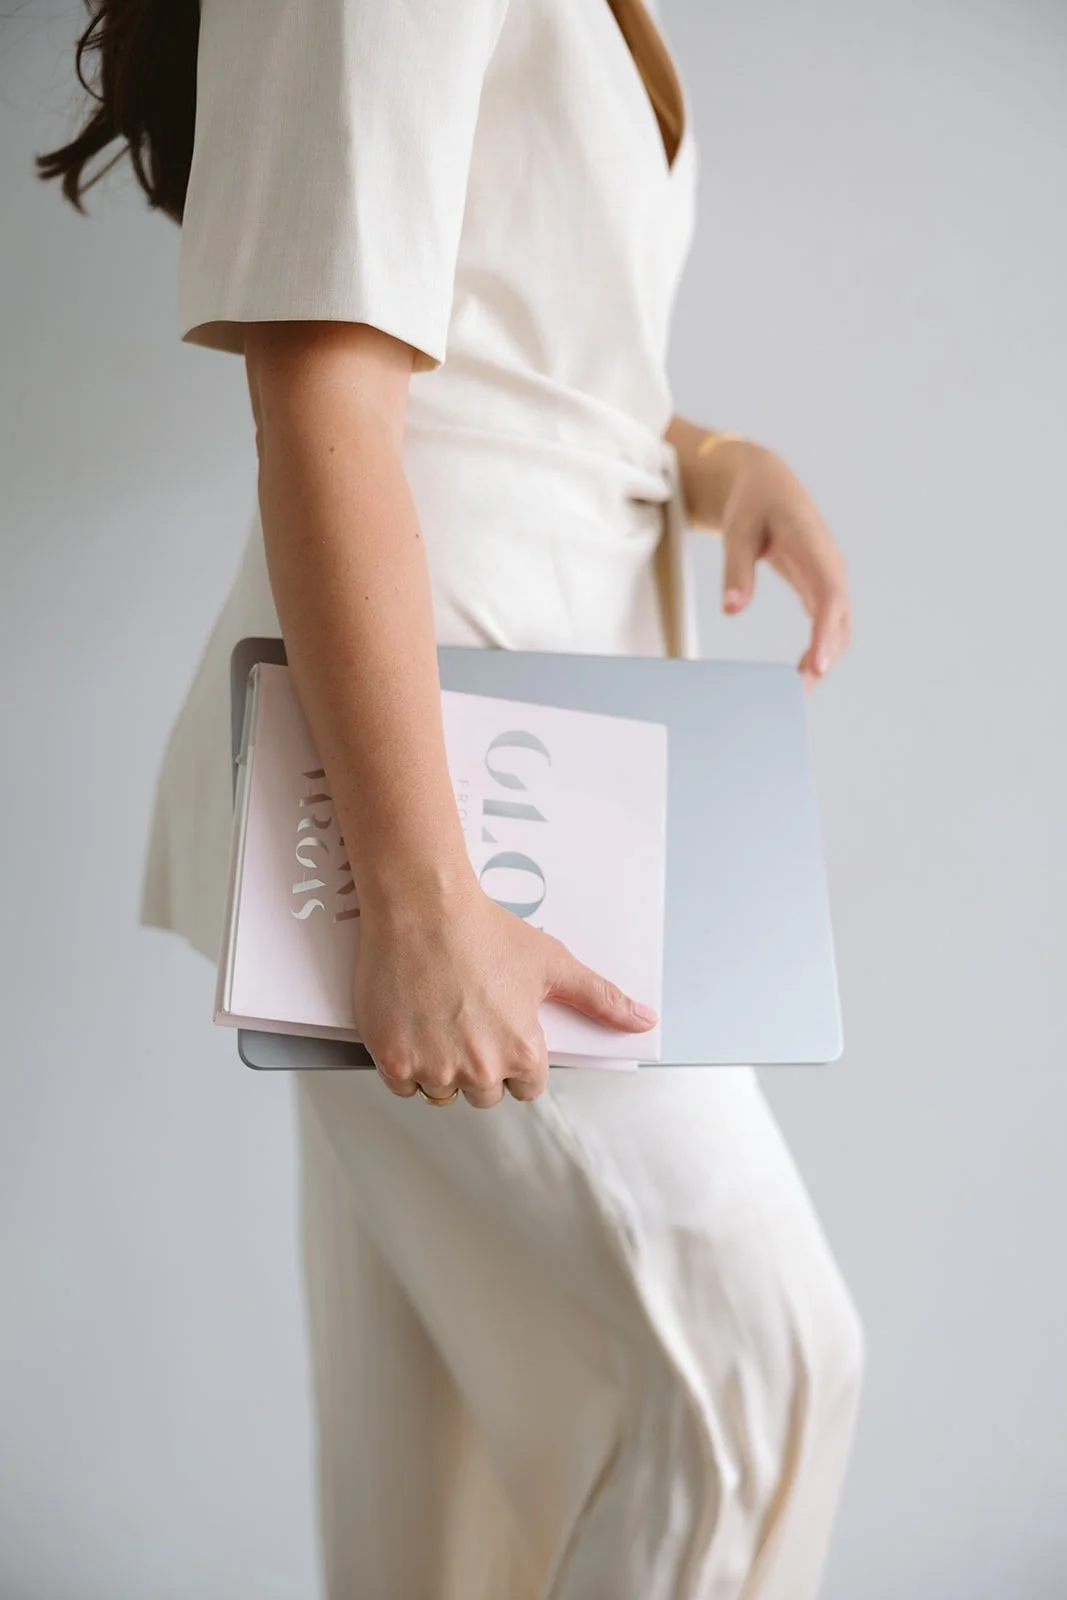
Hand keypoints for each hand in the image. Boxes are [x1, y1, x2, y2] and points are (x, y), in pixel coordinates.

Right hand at [354, 877, 658, 1108]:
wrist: (423, 907)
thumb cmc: (484, 931)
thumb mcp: (553, 963)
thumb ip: (601, 999)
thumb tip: (644, 1021)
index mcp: (522, 1052)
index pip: (526, 1087)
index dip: (515, 1058)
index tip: (500, 1029)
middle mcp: (479, 1069)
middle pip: (484, 1094)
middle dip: (478, 1065)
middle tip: (467, 1020)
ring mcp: (433, 1066)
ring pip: (441, 1092)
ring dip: (440, 1067)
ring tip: (440, 1020)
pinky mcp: (393, 1059)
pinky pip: (403, 1085)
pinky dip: (405, 1062)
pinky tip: (414, 1024)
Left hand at [693, 438, 850, 687]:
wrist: (766, 484)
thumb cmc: (752, 503)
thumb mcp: (737, 531)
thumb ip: (736, 570)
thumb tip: (732, 609)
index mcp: (814, 546)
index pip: (829, 596)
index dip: (824, 634)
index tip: (815, 666)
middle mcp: (829, 564)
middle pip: (839, 619)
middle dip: (824, 657)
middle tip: (798, 691)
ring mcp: (828, 576)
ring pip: (838, 625)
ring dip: (823, 657)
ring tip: (797, 689)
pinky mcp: (820, 585)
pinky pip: (828, 622)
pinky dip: (819, 648)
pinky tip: (801, 672)